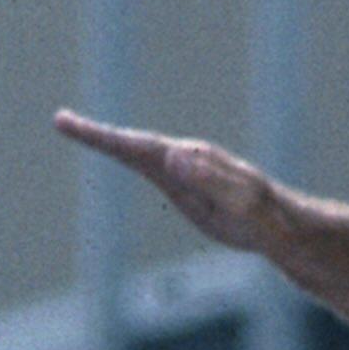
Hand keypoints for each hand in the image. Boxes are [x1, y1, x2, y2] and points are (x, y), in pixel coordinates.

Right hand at [50, 113, 290, 258]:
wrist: (288, 229)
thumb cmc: (269, 220)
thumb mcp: (242, 206)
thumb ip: (211, 182)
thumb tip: (173, 155)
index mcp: (193, 161)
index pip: (139, 147)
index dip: (103, 138)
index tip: (71, 125)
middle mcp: (187, 158)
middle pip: (133, 143)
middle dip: (96, 133)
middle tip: (61, 120)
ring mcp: (188, 170)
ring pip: (139, 151)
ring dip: (107, 140)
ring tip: (75, 128)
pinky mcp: (190, 185)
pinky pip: (151, 167)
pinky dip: (125, 154)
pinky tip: (119, 152)